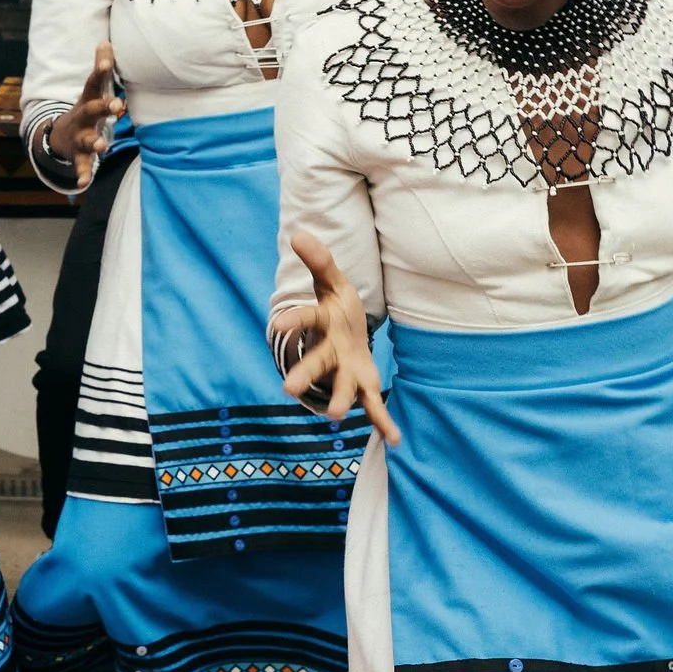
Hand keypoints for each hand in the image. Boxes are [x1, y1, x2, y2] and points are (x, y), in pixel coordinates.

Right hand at [42, 42, 124, 190]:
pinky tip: (84, 183)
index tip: (106, 62)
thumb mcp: (92, 89)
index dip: (100, 72)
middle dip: (103, 107)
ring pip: (87, 140)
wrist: (60, 137)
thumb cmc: (86, 109)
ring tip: (103, 146)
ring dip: (95, 143)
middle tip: (117, 105)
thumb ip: (100, 66)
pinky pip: (82, 165)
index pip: (93, 83)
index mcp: (88, 100)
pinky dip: (82, 174)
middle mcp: (82, 118)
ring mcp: (79, 137)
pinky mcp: (79, 156)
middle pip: (91, 110)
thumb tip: (106, 41)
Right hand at [277, 229, 398, 445]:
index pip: (305, 319)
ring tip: (337, 417)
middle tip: (286, 387)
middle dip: (304, 374)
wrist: (344, 337)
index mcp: (322, 323)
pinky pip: (374, 405)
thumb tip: (298, 232)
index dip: (292, 322)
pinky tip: (395, 440)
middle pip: (316, 363)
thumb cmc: (337, 307)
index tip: (277, 326)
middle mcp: (330, 351)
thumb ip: (318, 260)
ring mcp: (346, 370)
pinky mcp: (364, 384)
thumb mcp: (332, 281)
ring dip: (340, 401)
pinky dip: (383, 422)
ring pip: (341, 387)